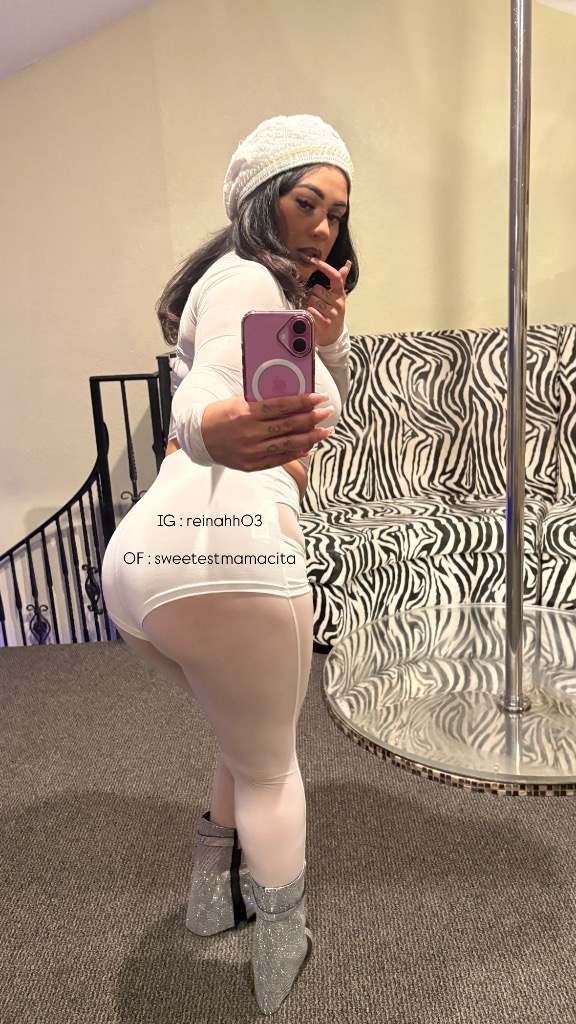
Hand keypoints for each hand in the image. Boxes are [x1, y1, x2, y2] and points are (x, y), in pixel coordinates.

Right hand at [200, 392, 333, 471]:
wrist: (199, 437)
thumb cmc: (220, 415)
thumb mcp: (239, 402)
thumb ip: (263, 404)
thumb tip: (292, 402)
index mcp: (246, 413)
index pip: (281, 406)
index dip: (303, 402)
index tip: (319, 398)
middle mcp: (249, 433)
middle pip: (288, 426)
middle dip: (311, 419)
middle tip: (327, 414)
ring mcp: (251, 451)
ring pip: (287, 444)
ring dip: (309, 438)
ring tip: (324, 432)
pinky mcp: (251, 465)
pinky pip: (278, 459)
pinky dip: (295, 454)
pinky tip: (309, 448)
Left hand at [302, 258, 351, 347]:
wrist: (333, 336)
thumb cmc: (333, 314)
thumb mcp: (338, 297)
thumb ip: (340, 280)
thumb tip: (347, 264)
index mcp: (340, 294)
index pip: (335, 277)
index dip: (324, 267)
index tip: (313, 260)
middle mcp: (338, 303)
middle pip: (316, 289)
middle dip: (312, 295)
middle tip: (315, 302)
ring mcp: (333, 313)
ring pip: (311, 300)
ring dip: (308, 304)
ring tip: (313, 309)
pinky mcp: (325, 323)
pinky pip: (310, 310)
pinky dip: (307, 312)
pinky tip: (310, 315)